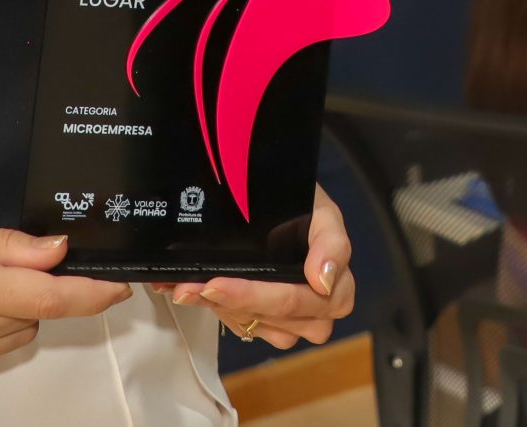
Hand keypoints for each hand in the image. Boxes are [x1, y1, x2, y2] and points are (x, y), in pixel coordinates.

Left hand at [167, 184, 355, 350]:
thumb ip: (332, 243)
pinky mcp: (264, 322)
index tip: (219, 285)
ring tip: (190, 286)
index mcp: (337, 287)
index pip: (302, 301)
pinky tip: (193, 291)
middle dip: (235, 300)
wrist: (282, 199)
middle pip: (277, 318)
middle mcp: (316, 312)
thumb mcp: (323, 212)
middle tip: (200, 284)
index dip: (259, 295)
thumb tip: (322, 281)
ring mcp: (289, 321)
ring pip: (257, 325)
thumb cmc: (305, 207)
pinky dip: (214, 307)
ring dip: (221, 306)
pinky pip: (241, 326)